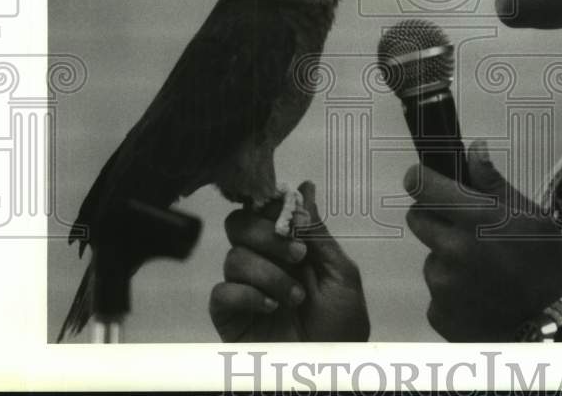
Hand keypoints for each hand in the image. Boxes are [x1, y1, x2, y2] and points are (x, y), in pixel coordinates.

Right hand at [209, 180, 369, 341]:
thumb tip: (305, 188)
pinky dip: (248, 295)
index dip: (272, 206)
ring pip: (234, 257)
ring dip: (270, 274)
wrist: (327, 373)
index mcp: (288, 247)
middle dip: (267, 235)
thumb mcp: (340, 274)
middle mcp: (262, 262)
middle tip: (298, 255)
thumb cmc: (340, 327)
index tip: (289, 215)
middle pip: (239, 224)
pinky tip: (271, 307)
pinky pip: (221, 292)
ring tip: (296, 298)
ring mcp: (243, 288)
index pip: (265, 211)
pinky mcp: (228, 316)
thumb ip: (317, 232)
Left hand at [405, 140, 561, 340]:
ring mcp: (442, 285)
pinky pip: (436, 292)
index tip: (426, 180)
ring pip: (430, 257)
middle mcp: (451, 250)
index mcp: (475, 219)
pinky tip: (479, 297)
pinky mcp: (438, 313)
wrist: (556, 330)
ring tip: (481, 271)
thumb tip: (474, 150)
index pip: (421, 186)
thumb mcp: (532, 217)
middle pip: (417, 219)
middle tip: (462, 227)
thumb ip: (495, 184)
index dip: (420, 178)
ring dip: (447, 257)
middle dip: (434, 216)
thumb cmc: (549, 266)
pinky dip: (452, 291)